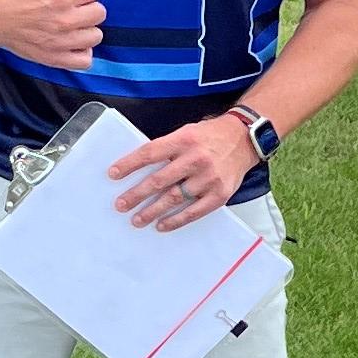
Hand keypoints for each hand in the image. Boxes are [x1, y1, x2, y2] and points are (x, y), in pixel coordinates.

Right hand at [0, 0, 105, 68]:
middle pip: (99, 13)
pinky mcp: (54, 58)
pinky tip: (74, 42)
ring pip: (96, 36)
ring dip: (87, 28)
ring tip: (74, 23)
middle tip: (75, 5)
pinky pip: (84, 61)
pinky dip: (83, 51)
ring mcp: (61, 42)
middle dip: (90, 5)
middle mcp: (66, 20)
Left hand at [113, 114, 252, 232]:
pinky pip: (193, 212)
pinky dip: (176, 220)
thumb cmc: (210, 136)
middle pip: (160, 180)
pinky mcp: (219, 194)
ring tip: (137, 219)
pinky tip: (161, 225)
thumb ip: (166, 148)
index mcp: (184, 140)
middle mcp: (196, 159)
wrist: (244, 139)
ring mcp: (208, 178)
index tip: (113, 175)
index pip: (150, 153)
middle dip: (137, 194)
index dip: (129, 164)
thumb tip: (138, 167)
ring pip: (174, 198)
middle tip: (121, 204)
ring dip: (152, 211)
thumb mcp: (186, 133)